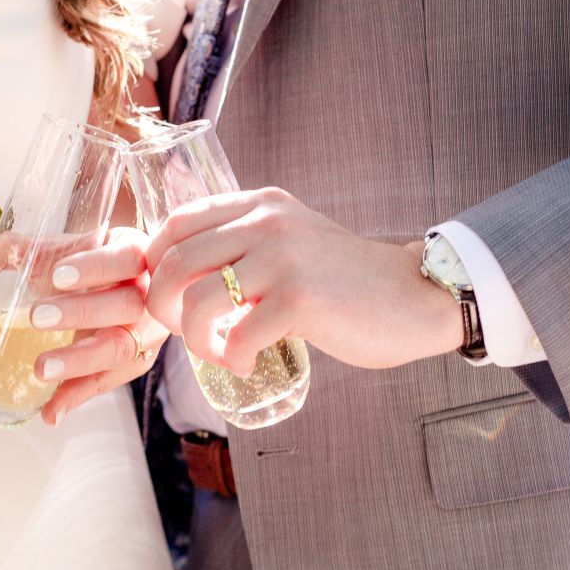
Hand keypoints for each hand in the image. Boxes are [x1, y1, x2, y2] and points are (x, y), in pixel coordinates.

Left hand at [0, 226, 168, 425]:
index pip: (122, 259)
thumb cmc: (98, 263)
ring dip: (79, 361)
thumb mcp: (66, 250)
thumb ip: (20, 250)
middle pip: (124, 305)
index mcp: (134, 254)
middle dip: (80, 313)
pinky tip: (50, 410)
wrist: (136, 286)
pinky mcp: (137, 362)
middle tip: (36, 318)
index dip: (93, 267)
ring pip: (120, 348)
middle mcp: (149, 294)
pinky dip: (78, 395)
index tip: (57, 275)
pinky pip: (109, 381)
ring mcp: (147, 332)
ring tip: (40, 370)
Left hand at [143, 188, 463, 374]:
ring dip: (196, 341)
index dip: (155, 268)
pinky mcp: (300, 298)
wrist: (414, 296)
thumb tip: (180, 278)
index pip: (175, 225)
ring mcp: (283, 257)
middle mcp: (265, 222)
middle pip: (173, 264)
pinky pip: (237, 337)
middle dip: (164, 311)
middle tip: (187, 335)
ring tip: (220, 354)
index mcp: (258, 204)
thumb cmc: (345, 282)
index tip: (169, 300)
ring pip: (196, 303)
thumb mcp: (291, 241)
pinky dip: (232, 360)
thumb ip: (245, 245)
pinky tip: (247, 364)